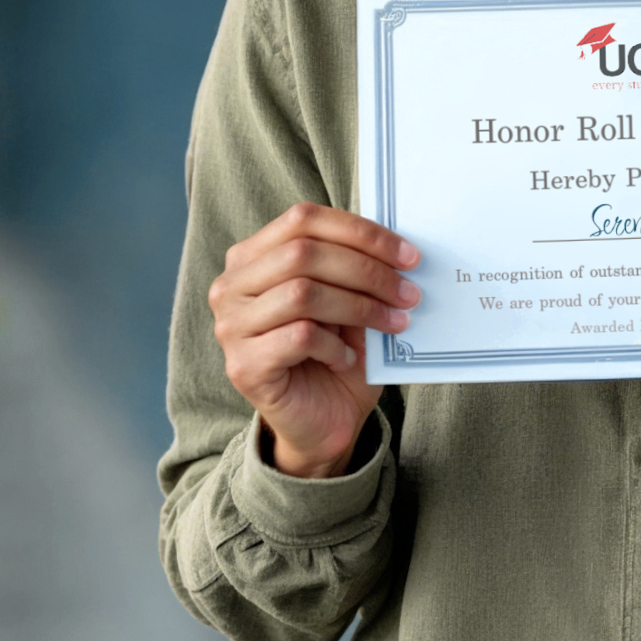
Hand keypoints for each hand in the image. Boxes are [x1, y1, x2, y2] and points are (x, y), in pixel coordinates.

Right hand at [208, 203, 420, 478]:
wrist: (321, 421)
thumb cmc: (336, 353)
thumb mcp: (349, 300)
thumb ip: (355, 267)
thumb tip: (396, 244)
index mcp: (252, 257)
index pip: (303, 219)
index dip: (359, 232)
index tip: (408, 254)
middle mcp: (231, 287)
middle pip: (303, 253)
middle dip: (367, 270)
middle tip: (409, 292)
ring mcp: (231, 327)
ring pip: (302, 293)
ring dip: (360, 306)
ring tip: (392, 323)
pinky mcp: (243, 365)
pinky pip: (299, 337)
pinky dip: (335, 345)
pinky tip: (347, 357)